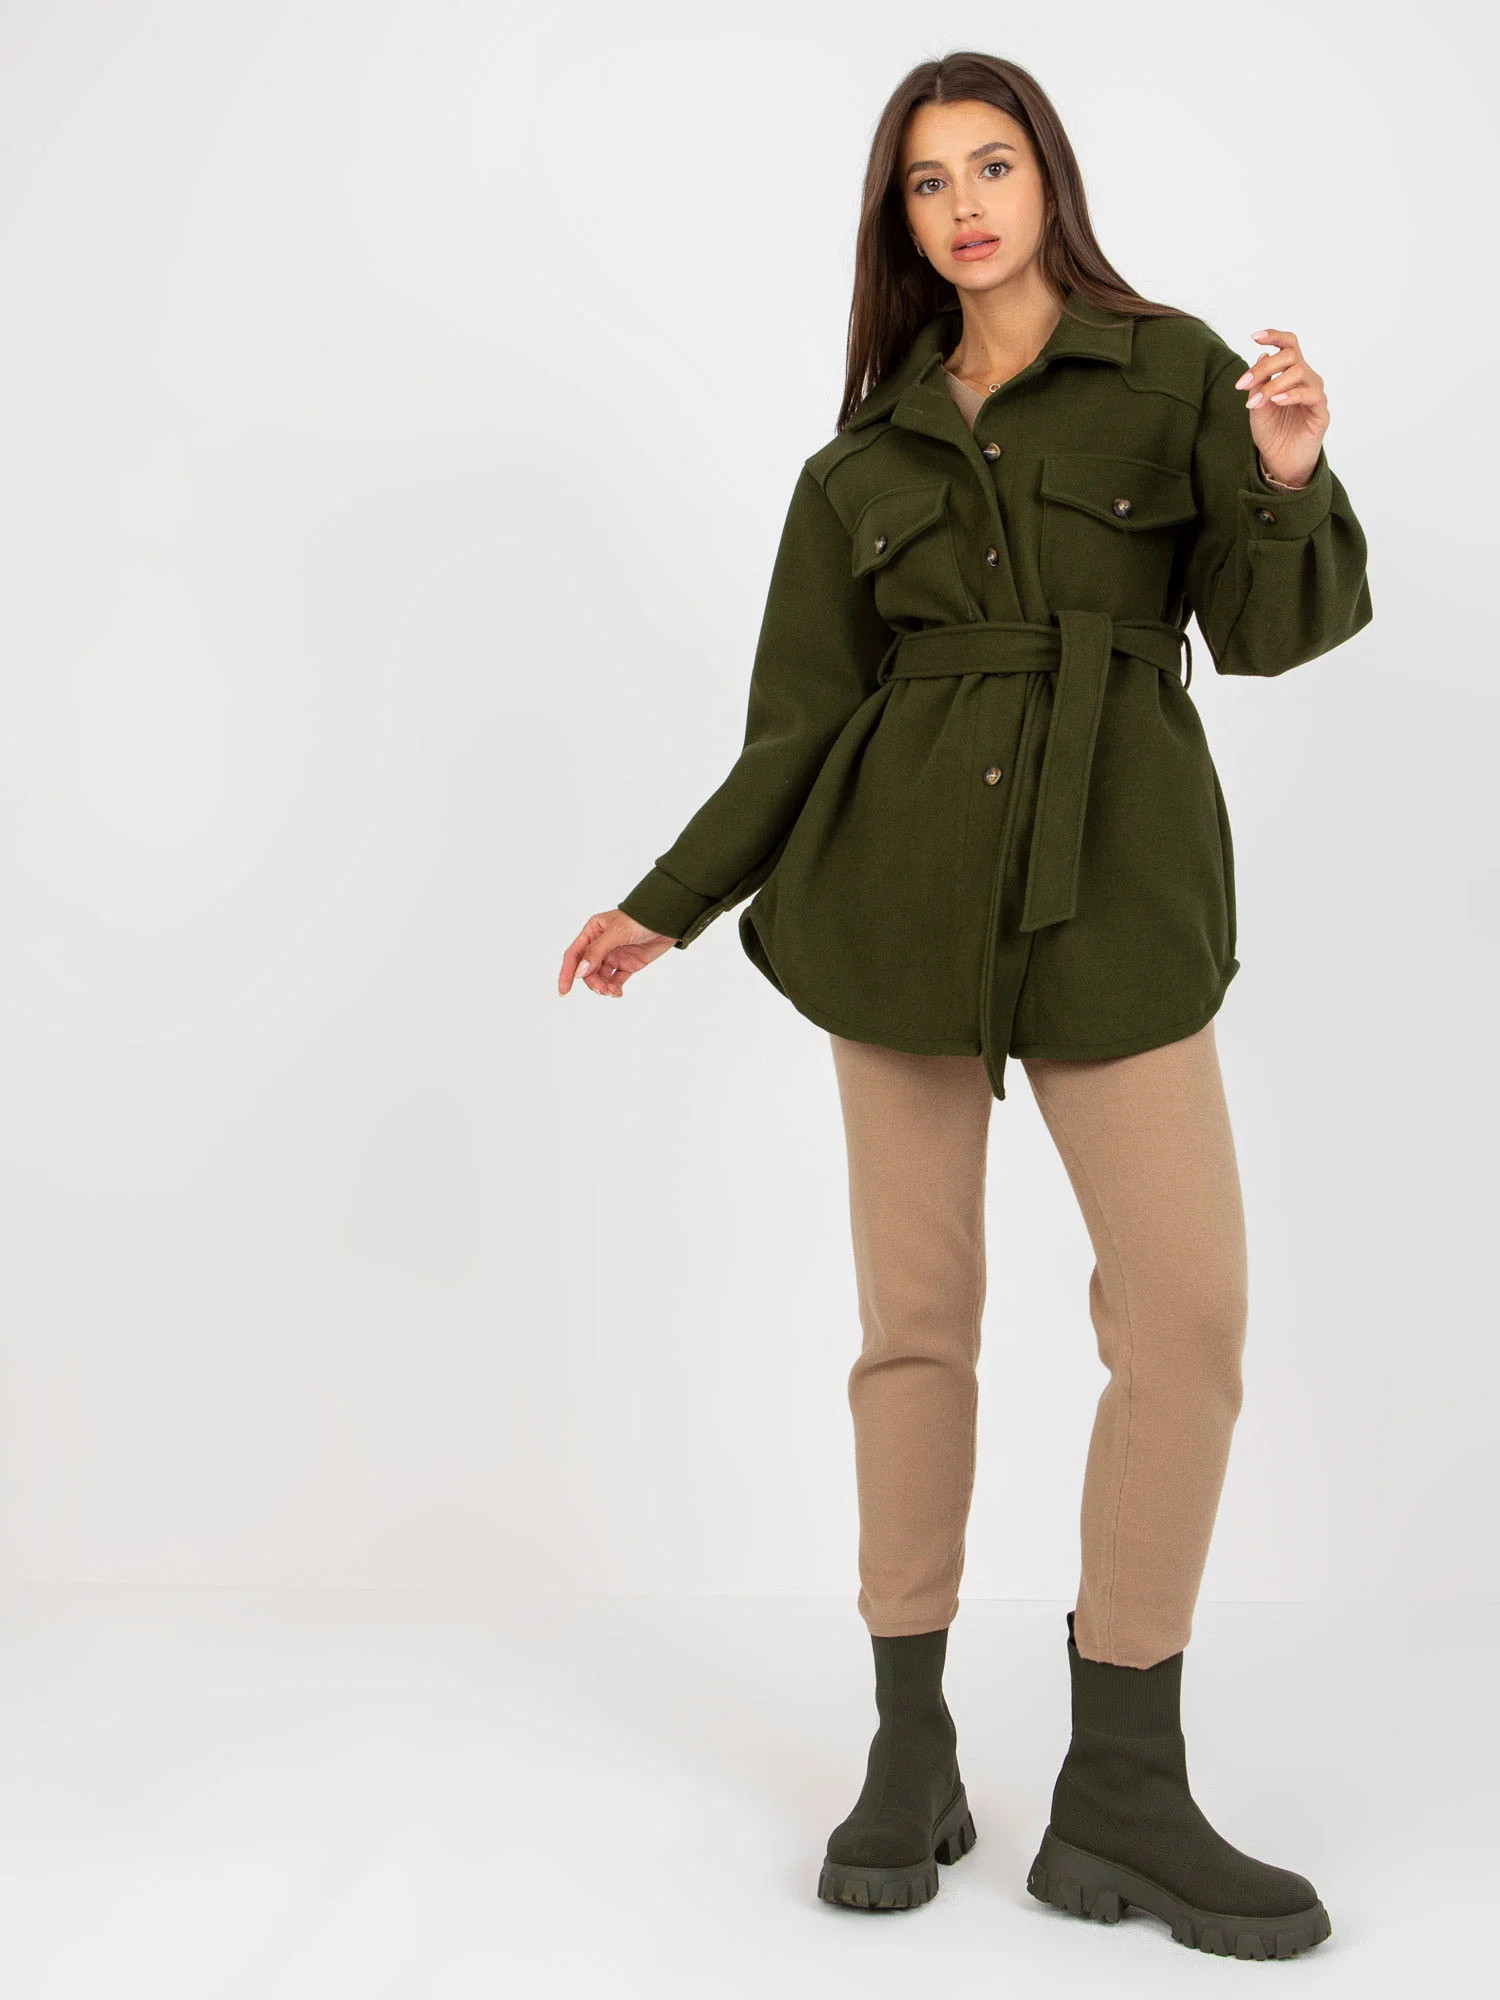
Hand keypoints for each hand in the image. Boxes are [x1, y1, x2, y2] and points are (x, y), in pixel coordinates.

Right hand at [558, 909, 677, 997]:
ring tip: (612, 991)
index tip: (564, 990)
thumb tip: (580, 971)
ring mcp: (614, 955)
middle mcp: (600, 944)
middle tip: (602, 990)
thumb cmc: (640, 919)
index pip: (574, 954)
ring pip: (600, 977)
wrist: (667, 920)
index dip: (567, 973)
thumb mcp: (616, 933)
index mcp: (592, 932)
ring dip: (603, 986)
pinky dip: (614, 988)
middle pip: (587, 969)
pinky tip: (618, 992)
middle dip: (592, 982)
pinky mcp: (627, 964)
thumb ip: (597, 951)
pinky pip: (615, 980)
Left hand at [1234, 327, 1327, 488]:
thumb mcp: (1256, 405)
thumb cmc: (1271, 432)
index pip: (1289, 346)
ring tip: (1258, 401)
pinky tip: (1277, 401)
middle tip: (1243, 384)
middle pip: (1290, 356)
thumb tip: (1262, 355)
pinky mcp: (1321, 412)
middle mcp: (1306, 379)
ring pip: (1300, 372)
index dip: (1274, 336)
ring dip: (1274, 384)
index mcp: (1291, 374)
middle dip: (1264, 367)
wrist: (1280, 461)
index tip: (1254, 336)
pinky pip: (1311, 395)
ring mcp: (1315, 394)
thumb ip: (1258, 383)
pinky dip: (1292, 395)